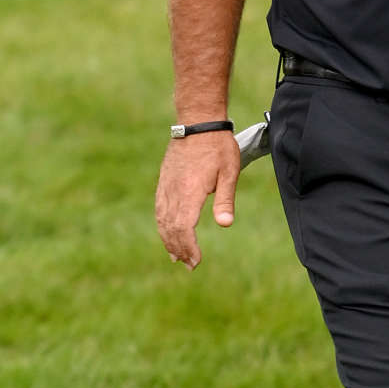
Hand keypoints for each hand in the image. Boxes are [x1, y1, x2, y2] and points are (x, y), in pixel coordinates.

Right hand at [155, 131, 241, 266]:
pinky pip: (159, 209)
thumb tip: (225, 224)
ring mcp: (166, 186)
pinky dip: (162, 226)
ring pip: (162, 220)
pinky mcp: (164, 182)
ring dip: (169, 240)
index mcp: (190, 191)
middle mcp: (174, 191)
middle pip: (171, 228)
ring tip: (176, 256)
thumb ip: (225, 199)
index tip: (196, 261)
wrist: (198, 122)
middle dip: (179, 249)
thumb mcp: (229, 172)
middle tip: (189, 265)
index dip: (189, 247)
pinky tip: (167, 234)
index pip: (184, 227)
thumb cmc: (218, 146)